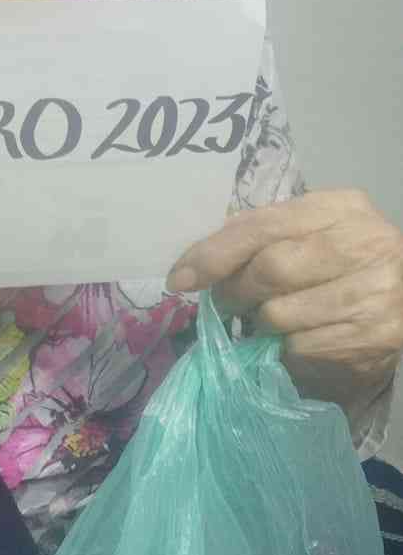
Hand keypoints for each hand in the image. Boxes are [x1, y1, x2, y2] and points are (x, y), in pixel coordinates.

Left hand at [166, 189, 402, 412]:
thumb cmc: (344, 261)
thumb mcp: (310, 231)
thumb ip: (261, 233)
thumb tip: (196, 262)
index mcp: (341, 207)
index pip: (262, 224)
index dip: (214, 253)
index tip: (180, 278)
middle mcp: (365, 243)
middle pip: (270, 268)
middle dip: (234, 291)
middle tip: (225, 303)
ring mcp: (374, 292)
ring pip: (280, 315)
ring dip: (259, 323)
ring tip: (267, 318)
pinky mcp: (374, 338)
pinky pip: (300, 348)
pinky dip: (284, 348)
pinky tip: (296, 338)